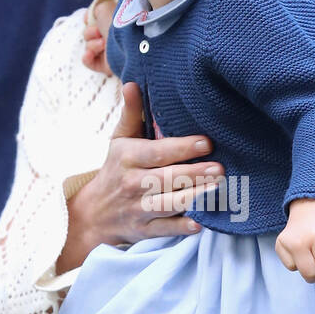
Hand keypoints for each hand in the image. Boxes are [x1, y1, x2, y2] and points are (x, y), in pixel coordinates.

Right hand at [57, 82, 223, 269]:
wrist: (94, 213)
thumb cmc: (116, 170)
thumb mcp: (119, 140)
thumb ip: (131, 113)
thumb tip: (132, 83)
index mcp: (128, 157)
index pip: (157, 152)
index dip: (182, 148)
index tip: (206, 142)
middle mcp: (132, 183)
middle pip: (167, 178)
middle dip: (194, 173)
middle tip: (221, 168)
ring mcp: (138, 208)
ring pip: (168, 204)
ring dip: (193, 198)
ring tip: (216, 189)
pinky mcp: (144, 230)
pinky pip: (164, 229)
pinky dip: (181, 228)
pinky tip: (200, 223)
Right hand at [82, 0, 114, 76]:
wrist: (127, 41)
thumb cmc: (117, 23)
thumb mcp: (104, 8)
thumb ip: (95, 10)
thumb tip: (89, 19)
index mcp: (113, 23)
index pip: (95, 22)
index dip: (90, 20)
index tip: (89, 19)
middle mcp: (112, 37)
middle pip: (89, 34)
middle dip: (91, 32)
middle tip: (99, 32)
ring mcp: (109, 52)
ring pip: (88, 47)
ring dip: (93, 44)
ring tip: (103, 44)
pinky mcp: (106, 65)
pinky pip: (89, 62)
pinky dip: (87, 58)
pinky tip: (90, 54)